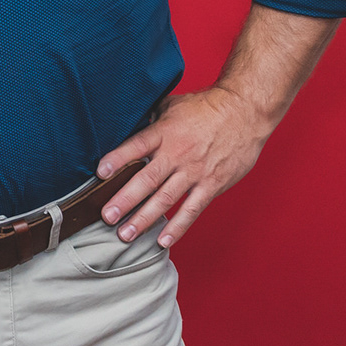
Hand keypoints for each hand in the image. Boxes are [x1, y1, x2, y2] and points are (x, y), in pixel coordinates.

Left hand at [96, 86, 275, 249]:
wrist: (245, 112)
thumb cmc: (205, 108)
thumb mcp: (171, 105)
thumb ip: (149, 119)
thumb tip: (127, 124)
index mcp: (164, 132)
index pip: (136, 146)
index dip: (117, 159)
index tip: (100, 174)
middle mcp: (177, 154)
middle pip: (147, 179)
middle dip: (124, 199)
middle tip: (106, 217)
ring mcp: (195, 172)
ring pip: (165, 199)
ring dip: (144, 218)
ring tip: (126, 234)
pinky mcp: (212, 185)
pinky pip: (192, 209)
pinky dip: (178, 226)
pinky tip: (163, 240)